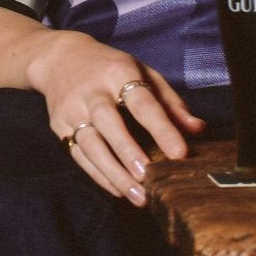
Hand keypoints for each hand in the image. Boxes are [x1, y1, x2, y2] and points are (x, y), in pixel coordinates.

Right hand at [21, 31, 203, 205]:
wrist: (59, 58)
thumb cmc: (111, 68)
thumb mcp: (144, 73)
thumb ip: (171, 103)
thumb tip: (197, 130)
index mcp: (118, 73)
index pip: (142, 103)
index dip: (162, 129)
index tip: (180, 154)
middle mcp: (92, 92)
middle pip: (108, 123)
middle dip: (129, 153)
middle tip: (149, 179)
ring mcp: (71, 110)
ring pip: (90, 145)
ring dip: (114, 173)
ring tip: (138, 196)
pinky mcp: (58, 127)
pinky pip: (79, 156)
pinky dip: (99, 175)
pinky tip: (118, 190)